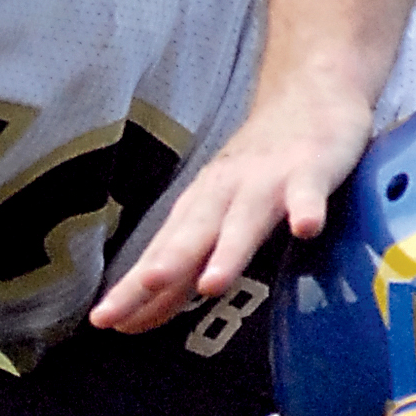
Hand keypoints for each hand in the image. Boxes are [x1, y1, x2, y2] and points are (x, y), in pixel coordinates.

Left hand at [90, 70, 374, 333]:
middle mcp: (224, 195)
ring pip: (244, 219)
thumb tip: (142, 316)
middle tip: (143, 290)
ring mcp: (266, 181)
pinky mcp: (310, 169)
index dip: (134, 289)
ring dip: (227, 251)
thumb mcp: (217, 218)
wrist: (307, 94)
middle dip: (166, 265)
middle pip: (191, 235)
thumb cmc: (257, 169)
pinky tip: (306, 230)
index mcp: (197, 210)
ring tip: (212, 285)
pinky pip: (308, 192)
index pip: (159, 256)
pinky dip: (306, 209)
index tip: (106, 321)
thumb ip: (187, 267)